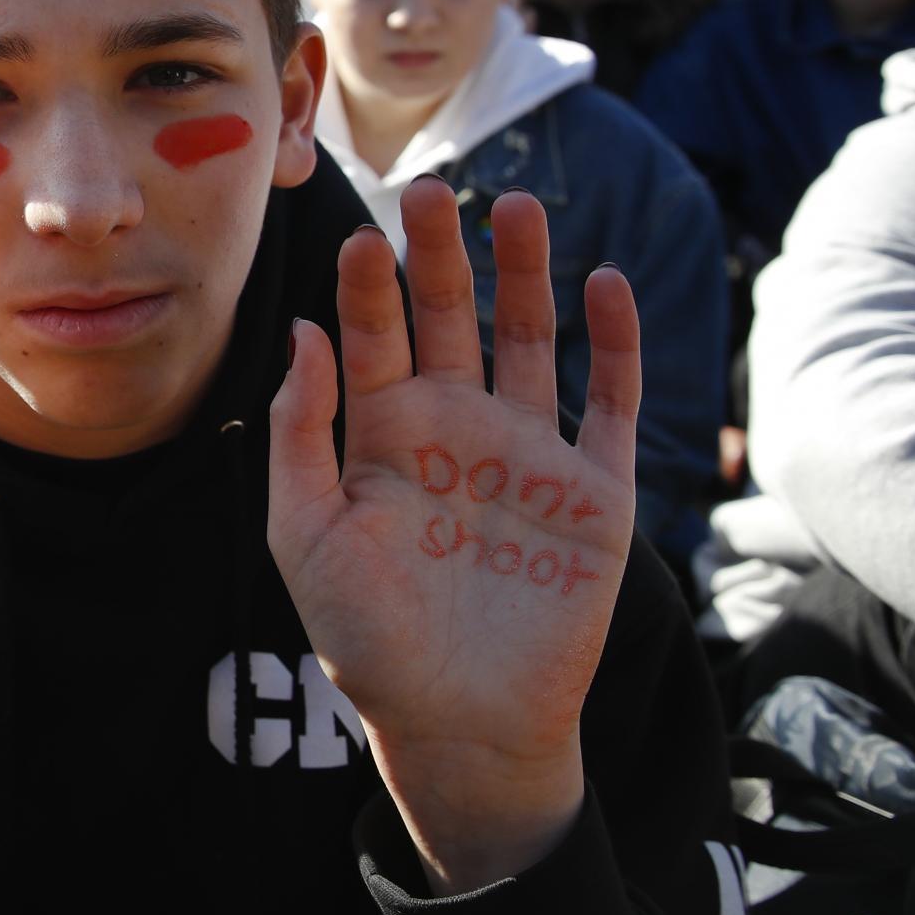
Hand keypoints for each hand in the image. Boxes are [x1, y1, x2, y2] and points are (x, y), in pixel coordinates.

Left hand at [267, 179, 639, 893]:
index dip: (368, 287)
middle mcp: (455, 427)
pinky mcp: (594, 489)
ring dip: (526, 275)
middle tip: (436, 189)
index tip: (361, 236)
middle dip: (443, 256)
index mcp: (381, 435)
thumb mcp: (306, 535)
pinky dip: (615, 343)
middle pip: (451, 319)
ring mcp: (527, 452)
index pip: (373, 337)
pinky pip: (610, 402)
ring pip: (531, 339)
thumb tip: (301, 331)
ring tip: (516, 206)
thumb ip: (300, 434)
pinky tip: (603, 283)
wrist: (459, 725)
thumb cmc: (367, 641)